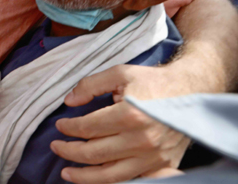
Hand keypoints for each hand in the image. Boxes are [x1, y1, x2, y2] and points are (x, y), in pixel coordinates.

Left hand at [50, 65, 190, 183]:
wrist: (191, 91)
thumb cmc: (153, 81)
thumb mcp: (119, 73)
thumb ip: (90, 84)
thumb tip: (69, 101)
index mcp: (129, 114)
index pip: (88, 128)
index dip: (68, 128)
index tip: (59, 126)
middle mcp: (142, 140)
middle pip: (95, 153)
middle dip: (69, 151)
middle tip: (55, 147)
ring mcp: (154, 157)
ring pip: (111, 175)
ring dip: (84, 176)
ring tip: (66, 173)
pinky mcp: (163, 166)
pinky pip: (132, 181)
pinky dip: (111, 182)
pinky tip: (97, 179)